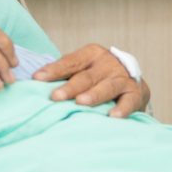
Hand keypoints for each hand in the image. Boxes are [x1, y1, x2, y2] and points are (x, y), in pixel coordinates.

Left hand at [34, 43, 150, 117]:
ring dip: (94, 95)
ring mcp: (123, 78)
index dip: (54, 70)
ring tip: (81, 103)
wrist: (133, 81)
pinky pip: (129, 101)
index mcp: (92, 54)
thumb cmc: (99, 76)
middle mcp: (108, 63)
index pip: (71, 61)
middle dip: (70, 87)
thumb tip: (35, 79)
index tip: (37, 78)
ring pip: (107, 86)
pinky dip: (122, 109)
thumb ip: (64, 72)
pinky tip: (113, 116)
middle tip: (55, 96)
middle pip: (86, 76)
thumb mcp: (83, 68)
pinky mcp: (136, 93)